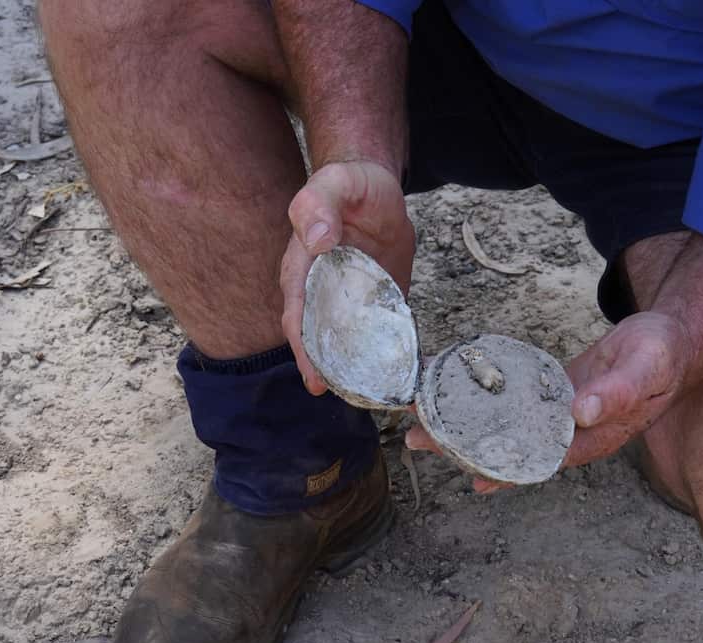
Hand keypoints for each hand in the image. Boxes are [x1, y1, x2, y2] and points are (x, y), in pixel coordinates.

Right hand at [280, 160, 415, 394]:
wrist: (378, 190)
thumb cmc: (351, 185)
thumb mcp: (336, 184)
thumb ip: (319, 205)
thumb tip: (315, 239)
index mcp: (302, 272)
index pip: (298, 318)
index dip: (304, 350)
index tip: (315, 379)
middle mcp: (321, 295)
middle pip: (321, 343)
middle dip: (332, 373)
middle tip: (353, 399)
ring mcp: (348, 305)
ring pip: (348, 346)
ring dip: (360, 372)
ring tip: (381, 398)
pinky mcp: (374, 308)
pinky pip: (377, 337)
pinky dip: (388, 358)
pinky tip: (404, 381)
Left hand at [405, 311, 691, 491]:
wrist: (670, 338)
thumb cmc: (663, 354)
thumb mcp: (649, 366)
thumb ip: (620, 391)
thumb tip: (582, 412)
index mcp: (596, 437)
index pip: (543, 459)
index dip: (506, 469)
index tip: (469, 473)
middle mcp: (572, 435)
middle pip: (511, 448)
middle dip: (463, 446)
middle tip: (416, 440)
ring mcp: (558, 418)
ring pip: (505, 427)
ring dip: (462, 423)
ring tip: (417, 418)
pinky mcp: (550, 397)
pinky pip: (511, 403)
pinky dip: (482, 399)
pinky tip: (450, 394)